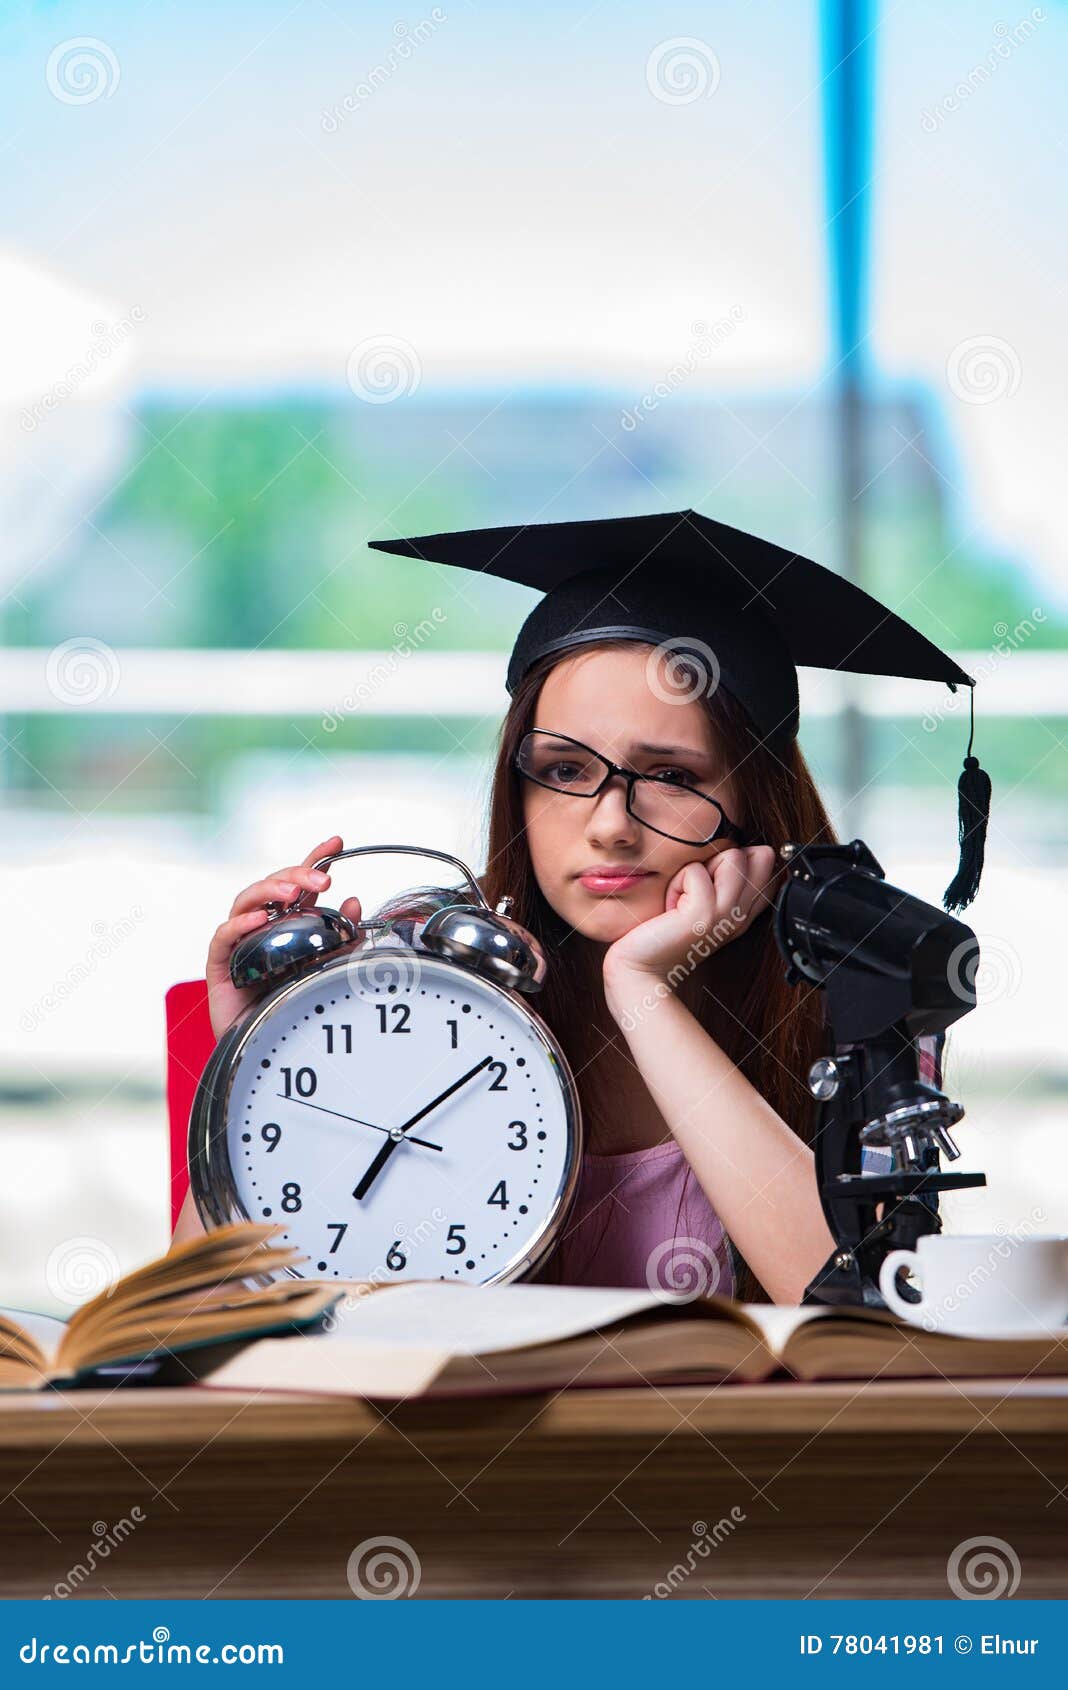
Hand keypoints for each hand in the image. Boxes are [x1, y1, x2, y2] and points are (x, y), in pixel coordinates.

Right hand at [205, 833, 363, 1040]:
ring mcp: (239, 940)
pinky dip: (241, 923)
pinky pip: (225, 935)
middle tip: (323, 879)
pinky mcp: (220, 963)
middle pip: (274, 885)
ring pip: (246, 900)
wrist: (265, 1049)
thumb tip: (356, 903)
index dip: (315, 859)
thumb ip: (342, 940)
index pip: (299, 882)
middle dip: (298, 875)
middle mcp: (261, 924)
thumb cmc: (293, 1006)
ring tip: (292, 892)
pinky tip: (259, 919)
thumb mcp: (328, 969)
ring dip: (270, 891)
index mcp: (287, 921)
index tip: (336, 842)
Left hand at [602, 846, 778, 995]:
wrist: (642, 969)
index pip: (768, 864)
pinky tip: (670, 909)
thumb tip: (753, 848)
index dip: (739, 860)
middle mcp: (743, 914)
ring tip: (682, 900)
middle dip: (719, 861)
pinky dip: (676, 883)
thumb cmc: (664, 932)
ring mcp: (727, 915)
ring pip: (733, 857)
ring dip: (698, 871)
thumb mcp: (701, 898)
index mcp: (745, 910)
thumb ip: (726, 875)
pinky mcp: (705, 915)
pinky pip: (695, 871)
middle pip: (757, 855)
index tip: (708, 887)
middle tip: (693, 893)